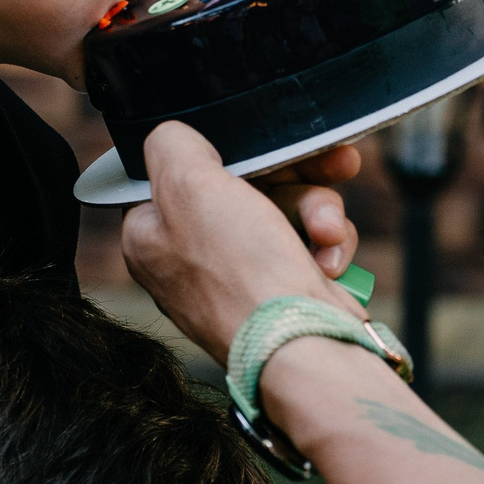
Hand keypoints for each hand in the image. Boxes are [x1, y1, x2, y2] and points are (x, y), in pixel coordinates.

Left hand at [124, 124, 358, 362]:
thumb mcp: (188, 184)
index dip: (227, 150)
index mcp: (150, 234)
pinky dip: (326, 245)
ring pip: (286, 208)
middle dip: (295, 177)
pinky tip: (329, 261)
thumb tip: (178, 137)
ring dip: (318, 210)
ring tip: (327, 231)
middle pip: (245, 183)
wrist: (304, 346)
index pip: (179, 171)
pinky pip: (308, 242)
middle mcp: (190, 256)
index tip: (262, 142)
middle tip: (332, 162)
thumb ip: (171, 144)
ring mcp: (239, 275)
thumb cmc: (241, 273)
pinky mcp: (282, 289)